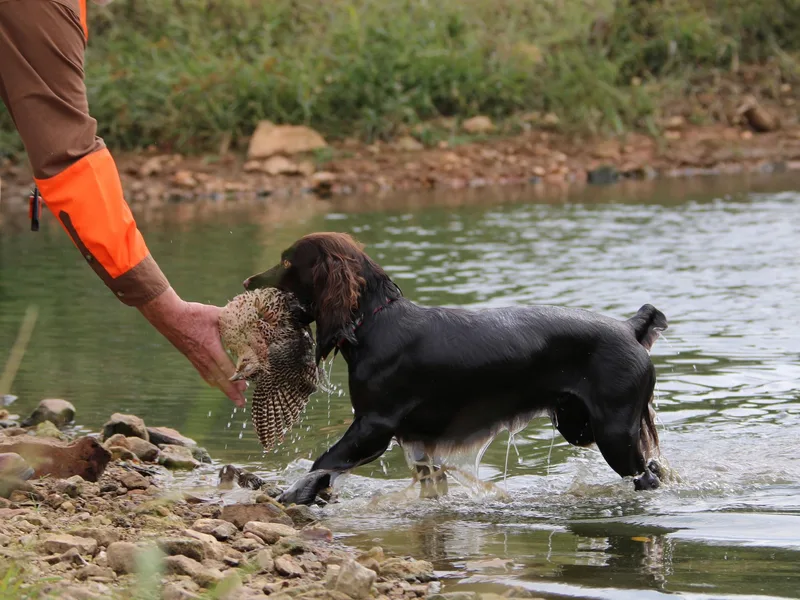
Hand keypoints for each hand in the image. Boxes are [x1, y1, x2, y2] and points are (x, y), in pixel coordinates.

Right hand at [138, 288, 246, 406]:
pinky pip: (204, 374)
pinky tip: (218, 385)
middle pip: (220, 380)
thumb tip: (247, 319)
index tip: (245, 387)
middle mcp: (204, 358)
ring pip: (212, 379)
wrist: (168, 316)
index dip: (236, 379)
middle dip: (231, 392)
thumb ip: (231, 319)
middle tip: (241, 404)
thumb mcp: (215, 314)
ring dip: (224, 389)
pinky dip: (214, 382)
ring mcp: (196, 360)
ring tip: (234, 397)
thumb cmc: (192, 314)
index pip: (226, 367)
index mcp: (211, 348)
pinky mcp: (192, 359)